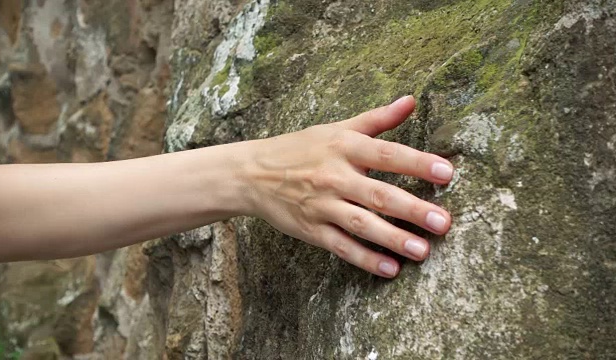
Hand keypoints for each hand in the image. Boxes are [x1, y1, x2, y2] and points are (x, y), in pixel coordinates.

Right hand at [245, 96, 452, 277]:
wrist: (252, 174)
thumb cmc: (300, 148)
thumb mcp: (336, 128)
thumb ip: (377, 119)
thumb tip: (411, 100)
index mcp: (343, 147)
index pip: (386, 154)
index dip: (417, 163)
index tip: (446, 173)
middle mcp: (334, 176)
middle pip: (378, 194)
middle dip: (412, 209)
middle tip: (443, 222)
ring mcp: (322, 205)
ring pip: (362, 224)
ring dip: (393, 238)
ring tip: (423, 251)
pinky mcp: (311, 230)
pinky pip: (341, 246)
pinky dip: (365, 258)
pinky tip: (390, 268)